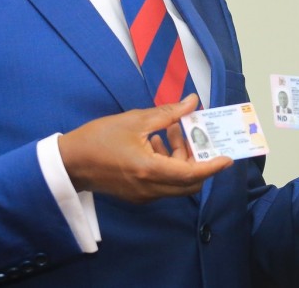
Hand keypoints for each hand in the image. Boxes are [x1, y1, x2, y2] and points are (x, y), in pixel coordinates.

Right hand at [57, 94, 231, 203]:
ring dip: (180, 160)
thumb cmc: (98, 138)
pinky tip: (156, 144)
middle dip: (196, 158)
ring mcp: (144, 195)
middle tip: (190, 133)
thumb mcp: (134, 120)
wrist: (70, 162)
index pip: (192, 174)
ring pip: (176, 183)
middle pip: (189, 182)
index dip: (213, 166)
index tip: (228, 157)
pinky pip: (163, 184)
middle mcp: (150, 188)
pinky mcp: (137, 196)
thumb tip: (192, 102)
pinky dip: (168, 166)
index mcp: (150, 170)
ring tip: (168, 132)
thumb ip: (168, 113)